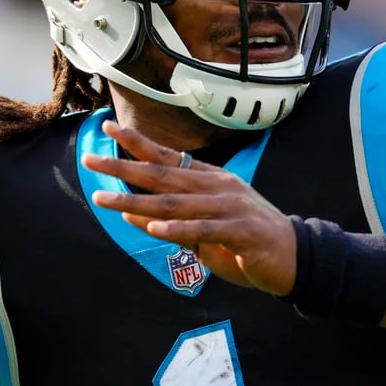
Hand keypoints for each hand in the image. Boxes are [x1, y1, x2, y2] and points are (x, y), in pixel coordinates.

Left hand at [81, 121, 296, 295]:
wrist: (295, 257)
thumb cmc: (246, 242)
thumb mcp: (204, 228)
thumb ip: (171, 219)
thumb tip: (131, 212)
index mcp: (210, 179)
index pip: (168, 157)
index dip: (137, 143)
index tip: (108, 127)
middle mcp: (218, 187)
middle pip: (163, 175)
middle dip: (124, 167)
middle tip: (91, 161)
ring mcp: (231, 207)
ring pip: (175, 203)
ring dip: (137, 202)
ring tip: (106, 200)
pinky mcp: (241, 231)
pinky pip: (204, 229)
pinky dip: (178, 230)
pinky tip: (154, 229)